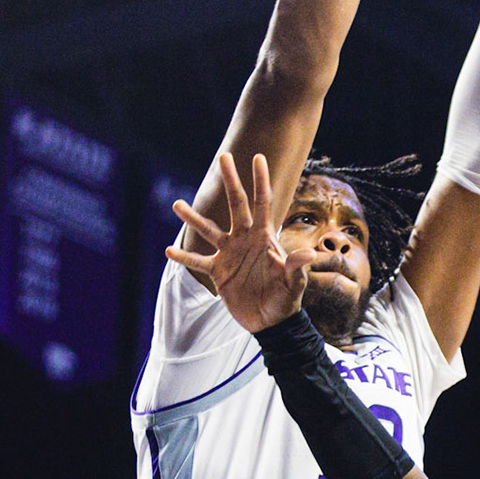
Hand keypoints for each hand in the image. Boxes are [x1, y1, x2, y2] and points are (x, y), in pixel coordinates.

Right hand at [167, 152, 320, 333]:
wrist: (271, 322)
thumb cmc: (286, 300)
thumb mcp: (294, 284)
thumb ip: (297, 267)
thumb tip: (310, 253)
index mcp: (264, 237)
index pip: (264, 203)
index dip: (261, 181)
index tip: (258, 157)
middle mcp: (245, 239)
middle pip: (236, 205)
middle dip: (230, 181)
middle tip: (223, 156)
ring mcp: (229, 254)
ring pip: (209, 231)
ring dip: (193, 218)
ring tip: (177, 204)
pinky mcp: (218, 272)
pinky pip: (198, 263)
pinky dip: (185, 258)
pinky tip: (169, 251)